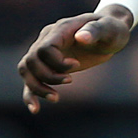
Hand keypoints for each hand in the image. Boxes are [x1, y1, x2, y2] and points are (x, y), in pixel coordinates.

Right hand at [17, 6, 135, 111]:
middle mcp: (48, 38)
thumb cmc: (111, 28)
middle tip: (70, 81)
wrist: (109, 31)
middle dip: (48, 77)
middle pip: (31, 60)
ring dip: (37, 87)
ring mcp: (45, 51)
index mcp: (60, 29)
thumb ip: (95, 30)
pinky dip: (30, 94)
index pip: (44, 48)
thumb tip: (81, 37)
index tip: (77, 66)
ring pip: (26, 70)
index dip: (57, 62)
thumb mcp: (109, 28)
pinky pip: (31, 79)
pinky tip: (36, 109)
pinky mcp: (49, 64)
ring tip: (56, 98)